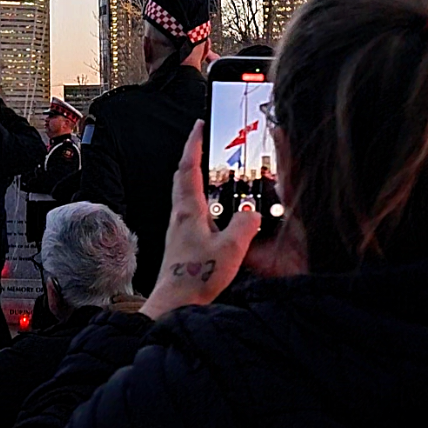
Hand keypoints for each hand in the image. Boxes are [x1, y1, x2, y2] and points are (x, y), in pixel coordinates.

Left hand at [142, 121, 260, 319]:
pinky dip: (201, 201)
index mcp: (189, 210)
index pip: (189, 167)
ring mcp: (179, 228)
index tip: (199, 125)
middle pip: (183, 177)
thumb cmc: (194, 278)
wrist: (174, 302)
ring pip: (186, 194)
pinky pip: (191, 211)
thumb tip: (253, 214)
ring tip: (211, 172)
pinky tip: (213, 212)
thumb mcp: (230, 250)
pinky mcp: (182, 242)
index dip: (194, 144)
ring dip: (196, 178)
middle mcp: (180, 215)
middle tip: (203, 144)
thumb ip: (244, 227)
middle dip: (193, 157)